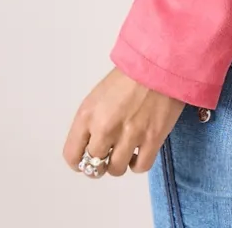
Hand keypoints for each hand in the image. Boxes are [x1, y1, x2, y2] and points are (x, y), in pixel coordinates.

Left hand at [62, 66, 186, 177]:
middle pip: (93, 167)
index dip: (78, 161)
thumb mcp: (99, 94)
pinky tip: (139, 152)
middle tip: (108, 156)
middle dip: (99, 164)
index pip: (71, 156)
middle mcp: (105, 128)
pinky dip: (138, 164)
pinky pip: (140, 167)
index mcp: (87, 115)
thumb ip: (91, 121)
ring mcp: (129, 135)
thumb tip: (91, 145)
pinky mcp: (152, 139)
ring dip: (119, 164)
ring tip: (126, 151)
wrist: (160, 62)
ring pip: (116, 170)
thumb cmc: (128, 75)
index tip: (87, 158)